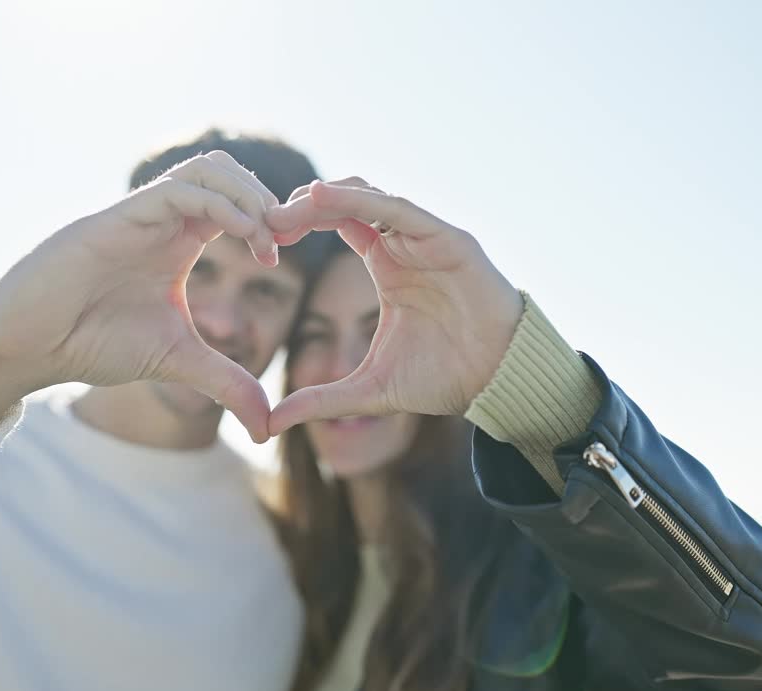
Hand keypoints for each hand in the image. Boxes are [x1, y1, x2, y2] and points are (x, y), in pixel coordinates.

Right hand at [0, 151, 279, 441]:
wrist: (29, 348)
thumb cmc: (92, 343)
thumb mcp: (177, 361)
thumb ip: (226, 382)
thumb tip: (268, 427)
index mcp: (178, 239)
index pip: (235, 202)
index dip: (269, 217)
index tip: (286, 252)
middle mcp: (161, 218)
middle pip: (226, 172)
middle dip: (266, 197)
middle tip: (286, 238)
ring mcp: (138, 215)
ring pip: (206, 170)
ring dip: (247, 196)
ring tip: (266, 239)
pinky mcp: (116, 220)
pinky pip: (176, 192)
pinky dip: (218, 205)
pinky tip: (243, 236)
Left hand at [264, 178, 523, 435]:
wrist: (496, 381)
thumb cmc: (444, 377)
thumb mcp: (370, 389)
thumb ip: (322, 400)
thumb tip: (271, 424)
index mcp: (389, 265)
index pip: (339, 225)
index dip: (302, 224)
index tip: (264, 237)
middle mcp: (406, 243)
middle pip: (348, 204)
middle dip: (306, 207)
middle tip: (267, 222)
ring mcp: (428, 237)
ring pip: (371, 197)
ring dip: (328, 198)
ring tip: (290, 207)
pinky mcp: (449, 239)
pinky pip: (400, 210)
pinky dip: (363, 199)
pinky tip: (325, 196)